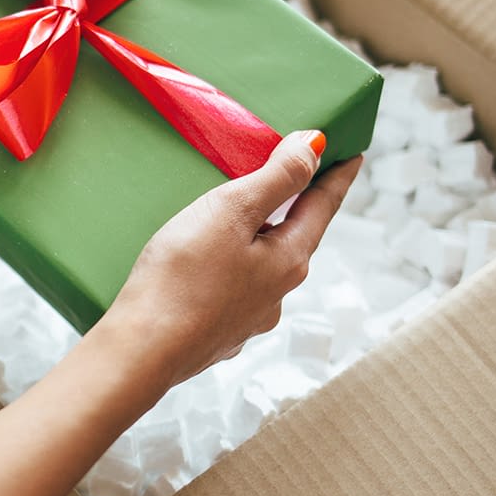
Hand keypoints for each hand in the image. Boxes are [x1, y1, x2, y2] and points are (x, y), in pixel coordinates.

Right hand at [97, 131, 361, 387]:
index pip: (322, 206)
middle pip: (293, 236)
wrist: (142, 349)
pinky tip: (204, 265)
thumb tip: (316, 145)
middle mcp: (277, 293)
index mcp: (289, 259)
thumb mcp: (232, 211)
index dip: (337, 176)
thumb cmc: (183, 275)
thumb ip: (276, 177)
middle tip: (288, 177)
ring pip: (261, 265)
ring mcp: (248, 318)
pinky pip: (232, 289)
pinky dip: (228, 268)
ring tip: (232, 222)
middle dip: (292, 206)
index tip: (353, 154)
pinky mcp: (217, 333)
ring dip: (256, 240)